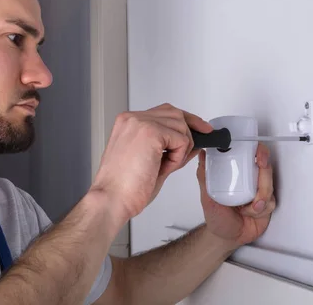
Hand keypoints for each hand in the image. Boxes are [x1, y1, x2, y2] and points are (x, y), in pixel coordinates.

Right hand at [92, 103, 212, 221]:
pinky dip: (179, 156)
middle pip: (175, 113)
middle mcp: (132, 118)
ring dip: (181, 149)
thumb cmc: (125, 187)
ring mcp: (140, 123)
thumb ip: (170, 148)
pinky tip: (165, 167)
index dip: (185, 120)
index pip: (164, 112)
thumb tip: (191, 142)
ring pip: (181, 126)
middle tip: (197, 146)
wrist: (112, 199)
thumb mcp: (152, 161)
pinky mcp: (150, 132)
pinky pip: (181, 139)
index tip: (200, 128)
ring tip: (165, 166)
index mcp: (128, 123)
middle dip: (190, 130)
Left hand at [197, 143, 274, 248]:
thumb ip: (204, 175)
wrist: (227, 237)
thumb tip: (202, 154)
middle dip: (265, 171)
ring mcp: (260, 191)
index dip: (258, 151)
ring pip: (269, 185)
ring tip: (249, 206)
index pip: (251, 154)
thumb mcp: (206, 195)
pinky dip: (260, 208)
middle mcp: (250, 179)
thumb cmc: (216, 215)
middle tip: (260, 172)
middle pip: (265, 167)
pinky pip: (270, 201)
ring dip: (261, 195)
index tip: (257, 154)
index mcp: (237, 172)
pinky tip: (251, 212)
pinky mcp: (267, 203)